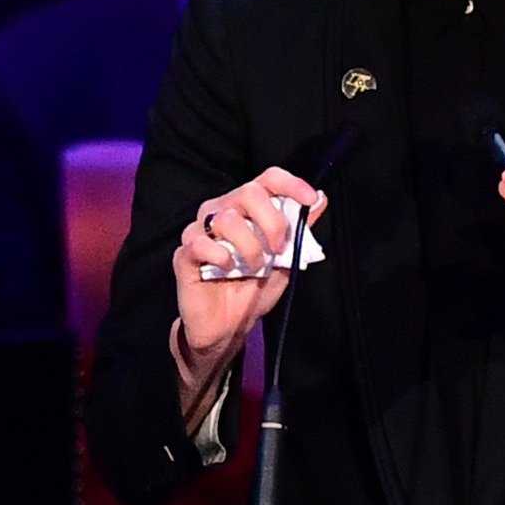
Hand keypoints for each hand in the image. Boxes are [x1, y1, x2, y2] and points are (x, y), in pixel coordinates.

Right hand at [171, 167, 325, 412]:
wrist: (229, 326)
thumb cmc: (253, 288)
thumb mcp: (286, 259)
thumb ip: (300, 230)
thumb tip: (320, 199)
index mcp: (246, 208)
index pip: (266, 179)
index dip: (289, 183)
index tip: (308, 199)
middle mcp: (221, 211)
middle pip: (248, 192)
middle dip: (272, 222)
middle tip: (277, 249)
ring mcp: (199, 231)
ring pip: (227, 219)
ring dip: (250, 248)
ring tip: (254, 268)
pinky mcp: (184, 254)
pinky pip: (201, 243)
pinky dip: (222, 257)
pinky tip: (227, 268)